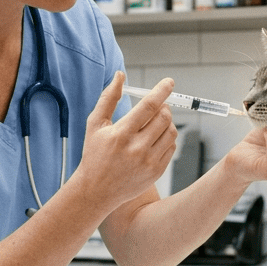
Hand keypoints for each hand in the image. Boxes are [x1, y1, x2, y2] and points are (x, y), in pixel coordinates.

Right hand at [73, 73, 177, 211]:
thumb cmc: (94, 154)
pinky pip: (172, 147)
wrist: (97, 190)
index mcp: (121, 134)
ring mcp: (149, 162)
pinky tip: (155, 138)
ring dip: (167, 121)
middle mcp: (137, 149)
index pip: (148, 106)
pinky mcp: (156, 172)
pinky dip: (167, 137)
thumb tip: (120, 75)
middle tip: (156, 106)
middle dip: (163, 106)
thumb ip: (108, 98)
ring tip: (155, 122)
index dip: (161, 91)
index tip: (169, 82)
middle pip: (164, 117)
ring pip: (171, 132)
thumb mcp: (95, 124)